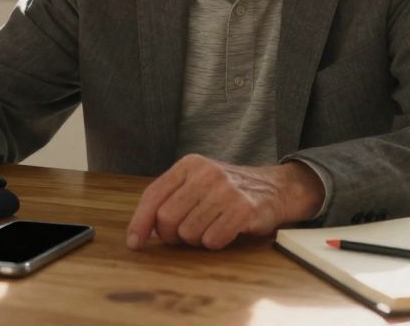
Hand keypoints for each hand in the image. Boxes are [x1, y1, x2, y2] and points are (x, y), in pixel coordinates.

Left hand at [125, 155, 323, 250]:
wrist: (274, 188)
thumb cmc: (227, 191)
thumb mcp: (197, 183)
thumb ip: (169, 199)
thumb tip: (140, 232)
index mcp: (189, 165)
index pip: (153, 195)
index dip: (140, 223)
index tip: (134, 244)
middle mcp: (205, 173)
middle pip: (167, 218)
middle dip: (171, 235)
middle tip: (185, 234)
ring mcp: (225, 190)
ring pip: (189, 232)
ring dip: (197, 239)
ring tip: (211, 227)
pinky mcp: (243, 209)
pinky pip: (213, 240)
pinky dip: (215, 243)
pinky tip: (225, 231)